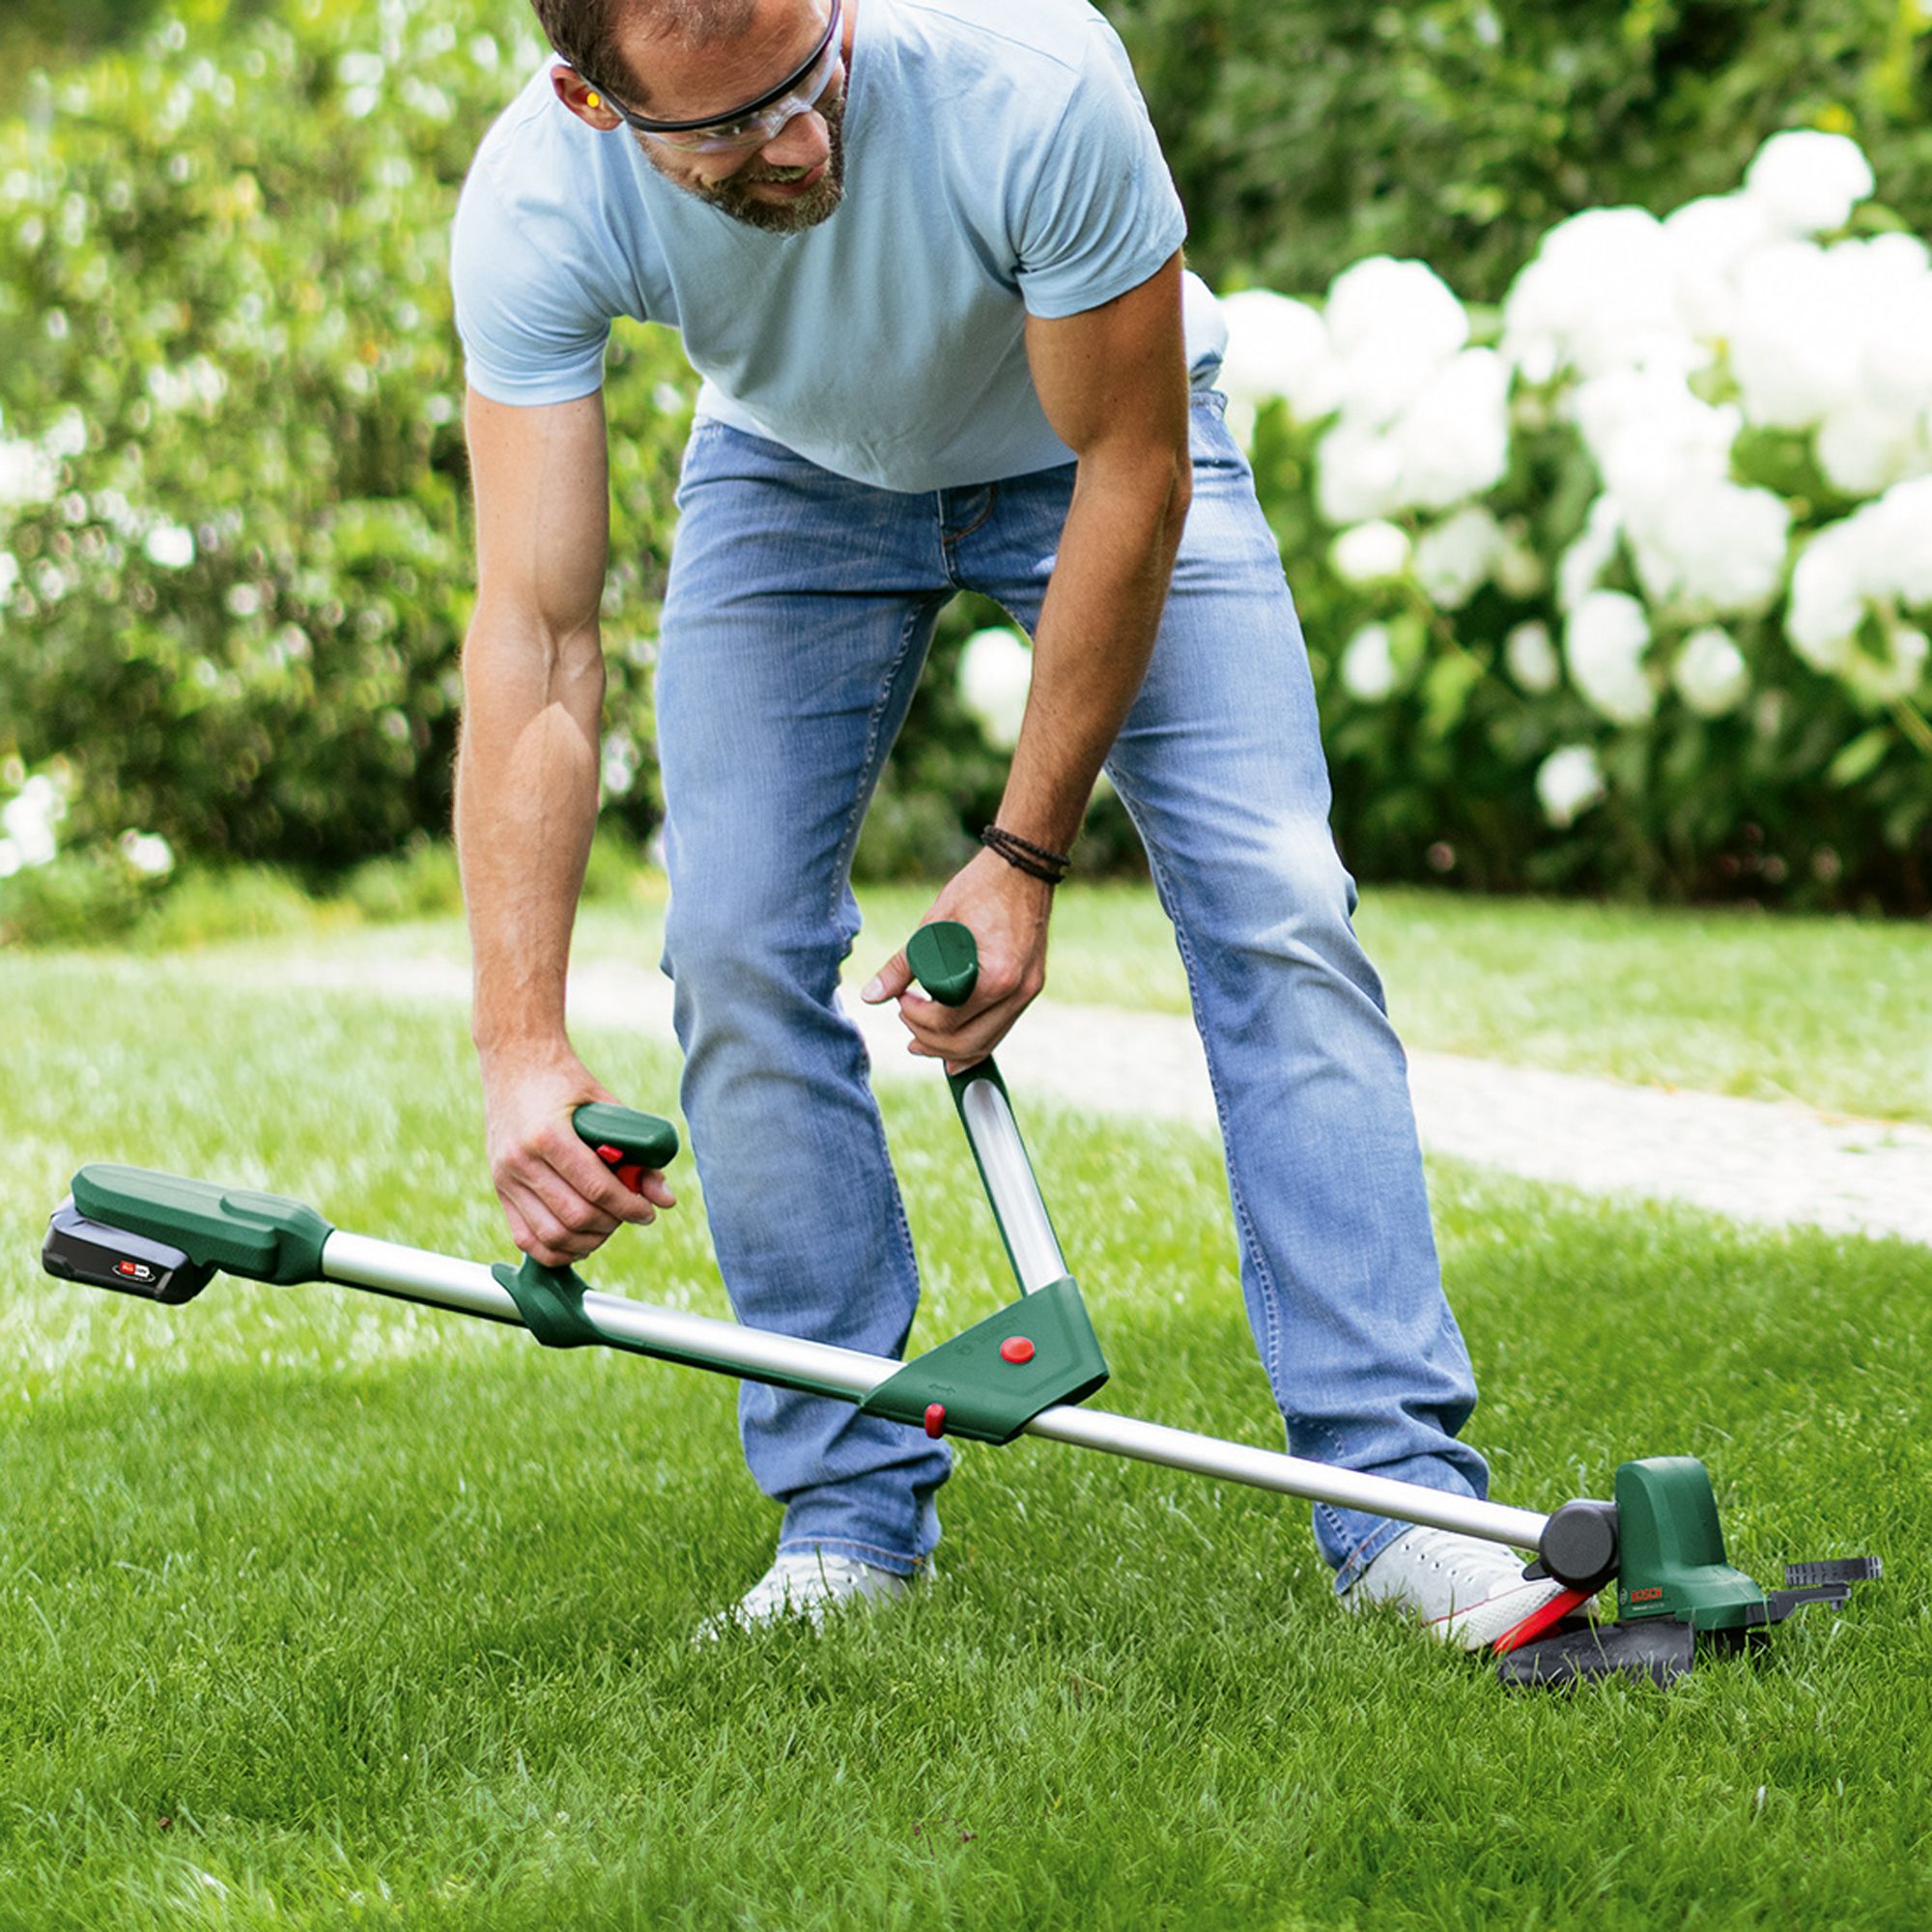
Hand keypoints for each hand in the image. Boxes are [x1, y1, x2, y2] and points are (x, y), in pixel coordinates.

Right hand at [478, 1045, 675, 1265]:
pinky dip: (556, 1250)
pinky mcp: (499, 1189)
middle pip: (575, 1217)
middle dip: (612, 1224)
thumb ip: (637, 1152)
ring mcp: (504, 1177)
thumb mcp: (607, 1107)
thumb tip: (666, 1198)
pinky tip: (580, 1240)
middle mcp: (520, 1160)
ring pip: (551, 1235)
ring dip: (588, 1240)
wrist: (515, 1062)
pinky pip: (526, 1239)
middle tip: (629, 1215)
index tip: (647, 1212)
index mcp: (549, 1135)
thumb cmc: (566, 1082)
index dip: (629, 1207)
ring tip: (607, 1226)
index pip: (596, 1190)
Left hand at [860, 847, 1052, 1071]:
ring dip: (952, 1049)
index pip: (948, 1021)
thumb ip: (902, 965)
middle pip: (968, 1043)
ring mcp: (1029, 992)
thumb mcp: (935, 924)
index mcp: (997, 975)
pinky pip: (1001, 1027)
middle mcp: (1018, 991)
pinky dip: (975, 1040)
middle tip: (905, 1022)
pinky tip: (954, 1051)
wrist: (1025, 868)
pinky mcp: (1030, 988)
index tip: (901, 999)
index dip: (916, 1017)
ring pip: (987, 1043)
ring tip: (921, 1042)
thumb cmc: (979, 889)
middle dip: (930, 1041)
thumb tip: (870, 997)